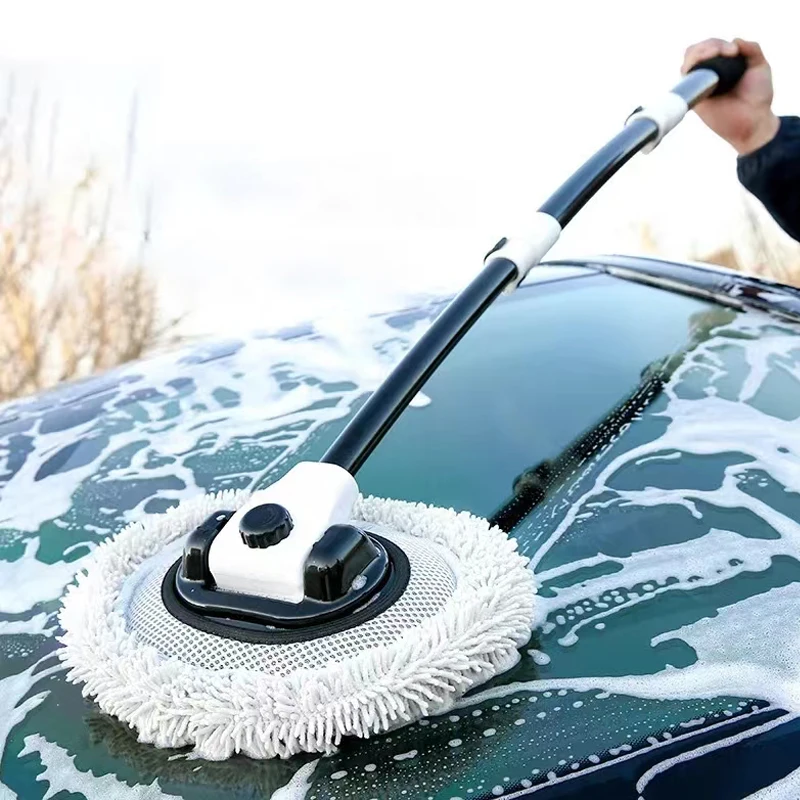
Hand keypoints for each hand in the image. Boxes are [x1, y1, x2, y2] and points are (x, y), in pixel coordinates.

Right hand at [682, 37, 779, 154]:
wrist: (753, 120)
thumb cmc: (758, 96)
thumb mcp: (760, 66)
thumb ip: (751, 49)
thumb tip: (734, 40)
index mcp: (723, 64)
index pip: (711, 46)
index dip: (718, 43)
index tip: (734, 51)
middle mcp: (709, 74)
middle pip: (696, 51)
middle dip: (709, 46)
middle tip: (728, 52)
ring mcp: (700, 86)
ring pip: (687, 62)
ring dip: (698, 53)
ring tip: (714, 54)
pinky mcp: (695, 98)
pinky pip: (685, 81)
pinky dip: (689, 69)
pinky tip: (701, 67)